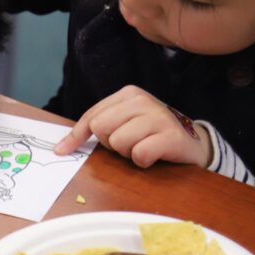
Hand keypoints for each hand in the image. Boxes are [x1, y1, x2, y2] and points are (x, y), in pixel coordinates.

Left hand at [54, 85, 211, 168]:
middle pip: (101, 128)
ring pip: (119, 142)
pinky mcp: (171, 135)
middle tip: (129, 145)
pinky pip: (139, 154)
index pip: (92, 116)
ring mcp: (158, 116)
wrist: (193, 143)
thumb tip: (63, 146)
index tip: (62, 150)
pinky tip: (155, 155)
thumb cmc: (153, 134)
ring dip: (129, 154)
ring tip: (144, 148)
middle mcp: (142, 100)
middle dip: (111, 144)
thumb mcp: (126, 122)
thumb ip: (101, 126)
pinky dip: (143, 161)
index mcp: (128, 94)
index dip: (76, 136)